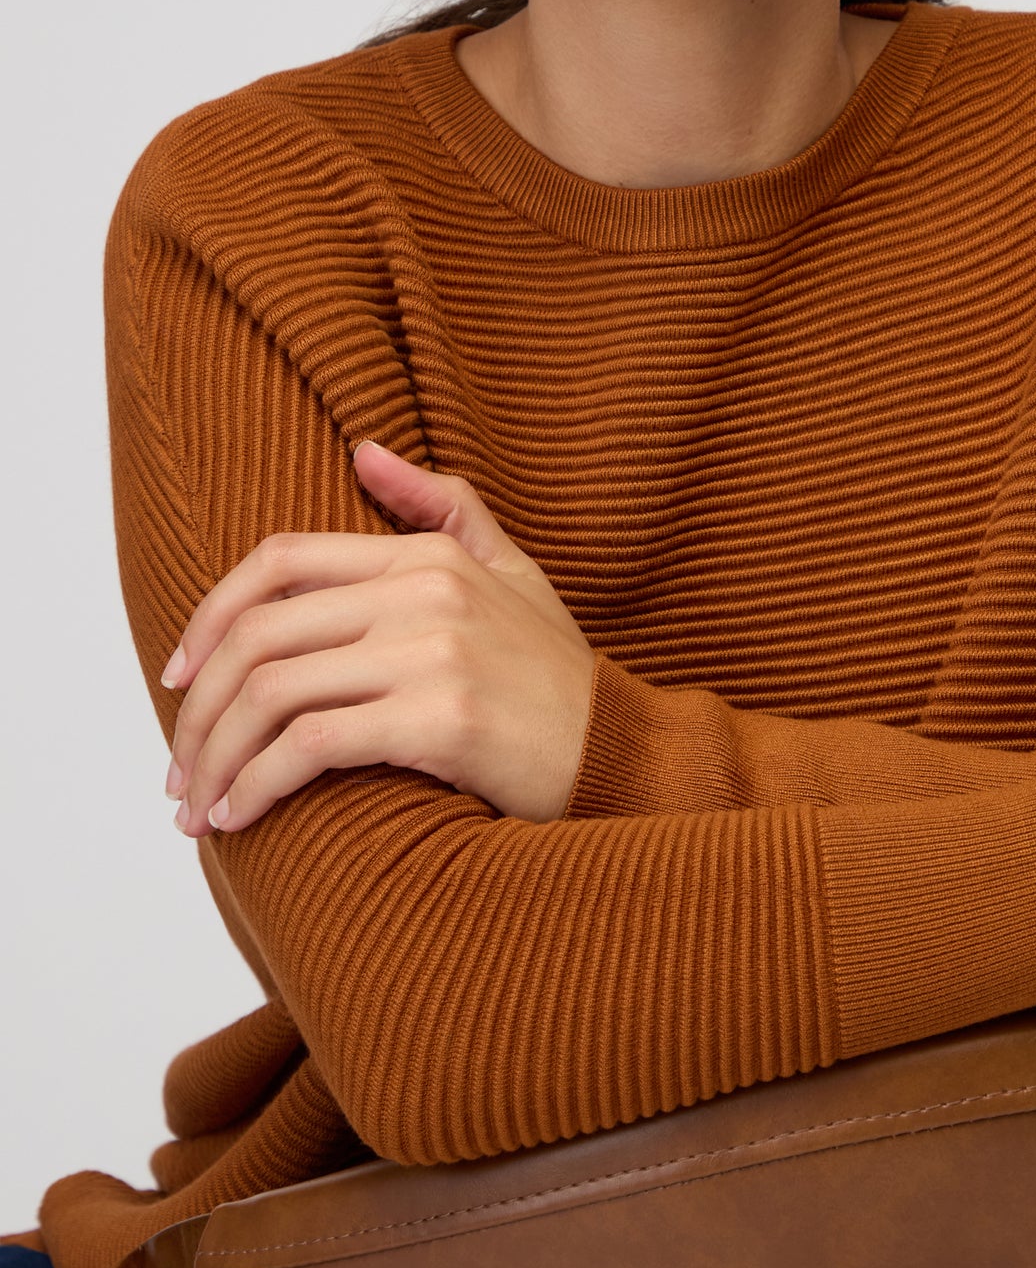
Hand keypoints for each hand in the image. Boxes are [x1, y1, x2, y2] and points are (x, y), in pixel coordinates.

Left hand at [162, 440, 597, 833]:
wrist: (624, 753)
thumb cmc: (556, 675)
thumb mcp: (511, 571)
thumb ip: (442, 506)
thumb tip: (364, 450)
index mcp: (427, 554)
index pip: (278, 560)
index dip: (209, 617)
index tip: (180, 677)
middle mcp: (424, 591)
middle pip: (259, 636)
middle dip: (197, 710)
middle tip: (179, 770)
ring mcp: (433, 652)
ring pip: (272, 694)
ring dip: (215, 759)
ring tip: (197, 808)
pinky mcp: (439, 720)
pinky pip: (310, 748)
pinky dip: (256, 787)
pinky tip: (240, 817)